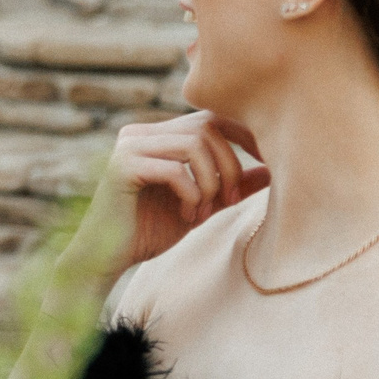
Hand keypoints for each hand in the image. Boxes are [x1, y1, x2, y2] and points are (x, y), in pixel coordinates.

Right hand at [93, 111, 268, 269]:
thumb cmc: (149, 232)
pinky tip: (187, 216)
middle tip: (229, 202)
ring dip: (211, 182)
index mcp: (156, 136)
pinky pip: (175, 169)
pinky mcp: (121, 167)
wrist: (106, 259)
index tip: (266, 166)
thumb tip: (272, 169)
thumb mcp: (200, 206)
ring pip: (194, 144)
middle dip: (229, 165)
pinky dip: (191, 194)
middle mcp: (140, 133)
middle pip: (207, 127)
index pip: (211, 119)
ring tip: (203, 212)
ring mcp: (128, 146)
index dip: (244, 138)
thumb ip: (230, 186)